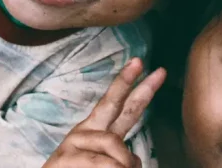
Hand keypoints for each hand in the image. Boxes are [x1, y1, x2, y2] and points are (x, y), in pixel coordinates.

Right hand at [43, 58, 165, 167]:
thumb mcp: (105, 164)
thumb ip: (121, 157)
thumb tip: (134, 158)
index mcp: (97, 133)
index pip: (120, 107)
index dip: (136, 88)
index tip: (157, 71)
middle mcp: (86, 131)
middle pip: (112, 103)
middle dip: (129, 83)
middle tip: (145, 63)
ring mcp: (73, 142)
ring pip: (114, 144)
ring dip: (123, 164)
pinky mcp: (64, 158)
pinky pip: (102, 162)